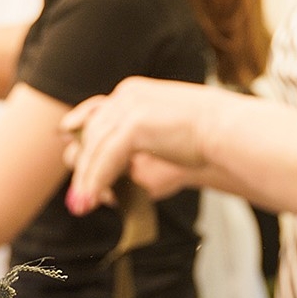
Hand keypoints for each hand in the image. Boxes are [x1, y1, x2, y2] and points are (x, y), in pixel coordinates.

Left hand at [61, 77, 220, 213]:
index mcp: (134, 93)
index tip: (67, 146)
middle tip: (78, 197)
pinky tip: (92, 199)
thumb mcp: (163, 147)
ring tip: (83, 204)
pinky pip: (106, 157)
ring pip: (95, 147)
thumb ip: (133, 164)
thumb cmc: (208, 143)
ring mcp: (129, 106)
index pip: (96, 112)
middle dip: (83, 166)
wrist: (229, 133)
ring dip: (87, 178)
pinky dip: (96, 180)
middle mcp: (127, 95)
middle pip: (90, 132)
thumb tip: (106, 191)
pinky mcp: (134, 123)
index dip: (79, 131)